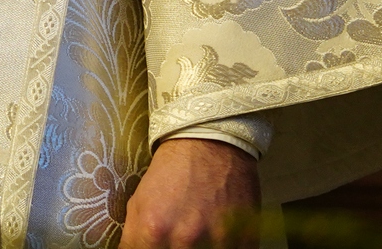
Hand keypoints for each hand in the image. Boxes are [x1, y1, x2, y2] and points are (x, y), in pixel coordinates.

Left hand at [121, 138, 259, 247]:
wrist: (209, 144)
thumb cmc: (171, 172)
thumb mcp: (139, 202)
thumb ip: (135, 237)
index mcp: (154, 230)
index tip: (154, 248)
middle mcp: (185, 239)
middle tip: (179, 239)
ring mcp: (218, 242)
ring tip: (200, 235)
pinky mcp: (246, 239)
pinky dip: (226, 248)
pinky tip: (220, 236)